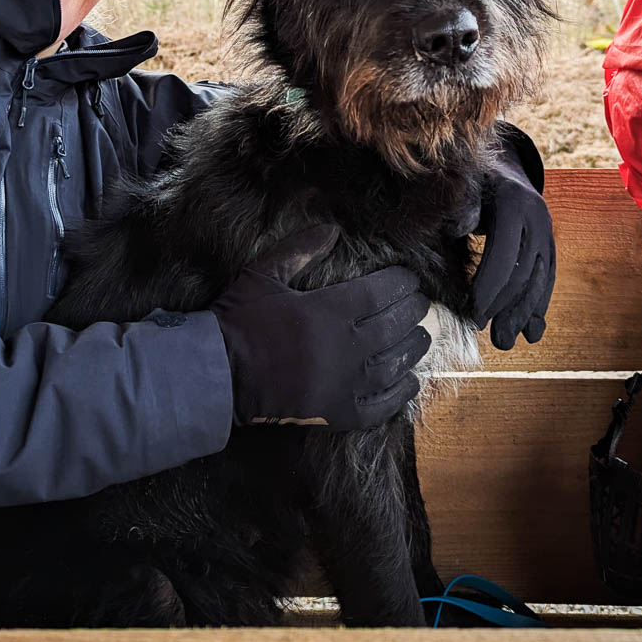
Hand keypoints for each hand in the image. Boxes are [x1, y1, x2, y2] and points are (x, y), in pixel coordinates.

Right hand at [212, 225, 430, 429]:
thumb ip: (299, 248)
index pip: (383, 291)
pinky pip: (383, 405)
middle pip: (396, 325)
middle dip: (413, 311)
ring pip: (396, 364)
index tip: (409, 278)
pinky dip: (402, 393)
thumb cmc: (240, 321)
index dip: (402, 283)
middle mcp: (347, 347)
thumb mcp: (264, 274)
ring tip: (421, 338)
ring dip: (414, 349)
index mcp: (331, 310)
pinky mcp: (340, 413)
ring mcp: (346, 384)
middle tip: (420, 303)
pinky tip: (410, 382)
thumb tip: (332, 229)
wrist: (220, 374)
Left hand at [464, 126, 555, 349]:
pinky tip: (532, 332)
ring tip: (505, 342)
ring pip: (539, 280)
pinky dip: (539, 307)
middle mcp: (538, 219)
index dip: (491, 288)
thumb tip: (457, 227)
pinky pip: (547, 280)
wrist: (505, 169)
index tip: (475, 314)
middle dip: (507, 308)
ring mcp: (547, 235)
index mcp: (515, 203)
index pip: (506, 254)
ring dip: (524, 315)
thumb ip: (463, 205)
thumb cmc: (474, 180)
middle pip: (525, 272)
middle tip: (490, 338)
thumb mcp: (466, 184)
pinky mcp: (549, 248)